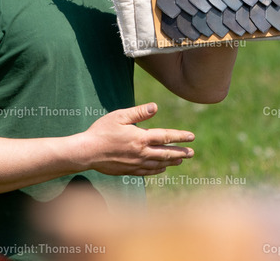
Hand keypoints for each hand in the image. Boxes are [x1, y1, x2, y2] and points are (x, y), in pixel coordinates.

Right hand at [79, 103, 194, 175]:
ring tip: (180, 160)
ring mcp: (135, 164)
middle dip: (180, 152)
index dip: (180, 137)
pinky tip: (161, 169)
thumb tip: (156, 107)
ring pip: (158, 164)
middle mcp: (141, 153)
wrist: (87, 152)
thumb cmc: (101, 131)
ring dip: (171, 162)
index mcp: (140, 138)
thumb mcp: (119, 116)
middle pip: (166, 153)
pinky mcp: (128, 171)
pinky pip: (147, 172)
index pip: (166, 137)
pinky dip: (157, 170)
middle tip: (192, 153)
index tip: (192, 137)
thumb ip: (138, 113)